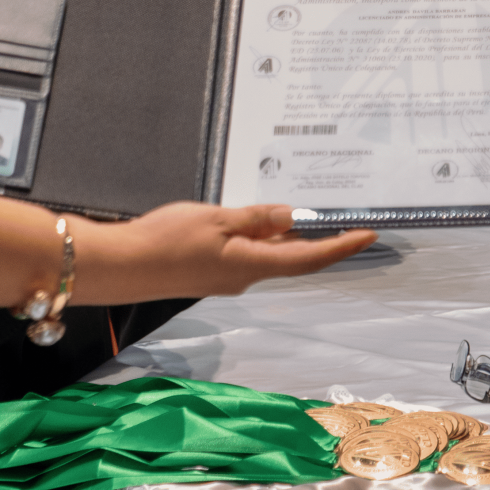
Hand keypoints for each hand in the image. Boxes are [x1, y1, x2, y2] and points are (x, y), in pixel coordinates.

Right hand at [80, 203, 374, 303]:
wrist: (121, 266)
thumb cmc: (165, 241)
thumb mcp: (216, 219)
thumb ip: (256, 218)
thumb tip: (292, 216)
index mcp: (252, 264)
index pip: (309, 257)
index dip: (342, 246)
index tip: (369, 235)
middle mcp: (245, 276)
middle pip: (294, 257)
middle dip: (321, 240)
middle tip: (347, 220)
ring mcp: (228, 276)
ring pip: (270, 254)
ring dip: (290, 236)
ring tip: (308, 213)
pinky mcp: (211, 271)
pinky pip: (248, 253)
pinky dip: (263, 237)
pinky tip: (262, 220)